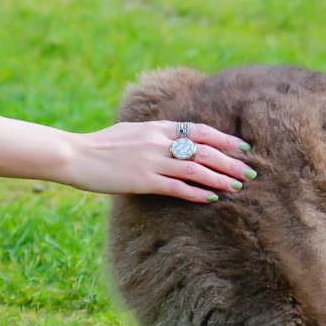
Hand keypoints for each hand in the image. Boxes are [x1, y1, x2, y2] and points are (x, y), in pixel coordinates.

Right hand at [60, 120, 255, 201]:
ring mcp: (151, 160)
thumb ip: (154, 133)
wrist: (76, 154)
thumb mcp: (131, 130)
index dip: (224, 139)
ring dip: (219, 178)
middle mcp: (158, 141)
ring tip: (237, 186)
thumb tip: (173, 137)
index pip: (200, 130)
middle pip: (203, 150)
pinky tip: (211, 198)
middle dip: (230, 161)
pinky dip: (197, 192)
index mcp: (157, 127)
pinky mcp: (143, 180)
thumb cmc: (101, 144)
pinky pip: (177, 187)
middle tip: (249, 172)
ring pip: (195, 168)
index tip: (243, 147)